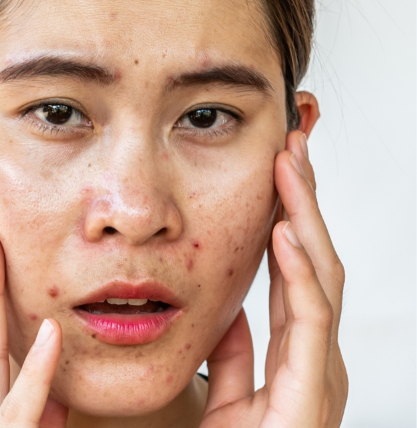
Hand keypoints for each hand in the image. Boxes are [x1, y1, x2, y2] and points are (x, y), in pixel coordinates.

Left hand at [201, 130, 347, 426]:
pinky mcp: (308, 399)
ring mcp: (319, 378)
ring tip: (290, 166)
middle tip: (292, 145)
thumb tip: (231, 314)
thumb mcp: (225, 399)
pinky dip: (299, 275)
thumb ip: (233, 358)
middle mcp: (315, 362)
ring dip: (305, 218)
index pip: (296, 273)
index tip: (278, 169)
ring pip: (319, 281)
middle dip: (305, 202)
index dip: (290, 218)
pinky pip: (308, 325)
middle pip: (314, 264)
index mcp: (295, 357)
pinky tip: (287, 233)